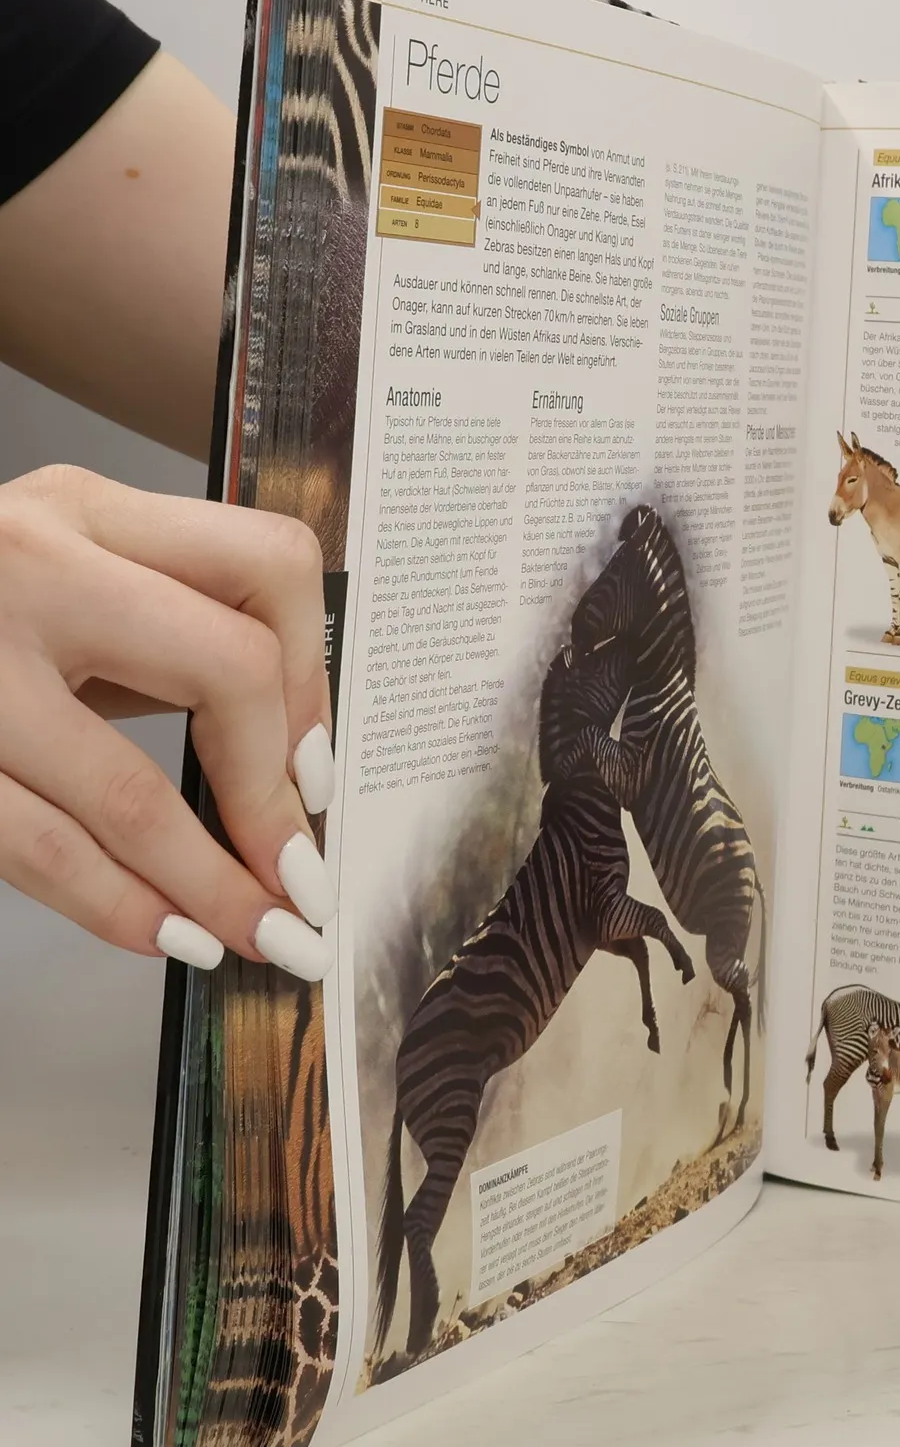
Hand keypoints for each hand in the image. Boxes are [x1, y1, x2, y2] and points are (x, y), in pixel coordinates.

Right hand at [0, 465, 336, 978]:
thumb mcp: (61, 575)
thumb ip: (161, 630)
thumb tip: (288, 755)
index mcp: (89, 510)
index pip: (269, 566)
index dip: (313, 681)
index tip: (317, 771)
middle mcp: (35, 563)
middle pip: (228, 669)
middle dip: (274, 796)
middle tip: (299, 875)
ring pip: (129, 789)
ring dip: (209, 884)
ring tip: (258, 935)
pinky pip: (37, 842)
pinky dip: (116, 905)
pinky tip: (164, 936)